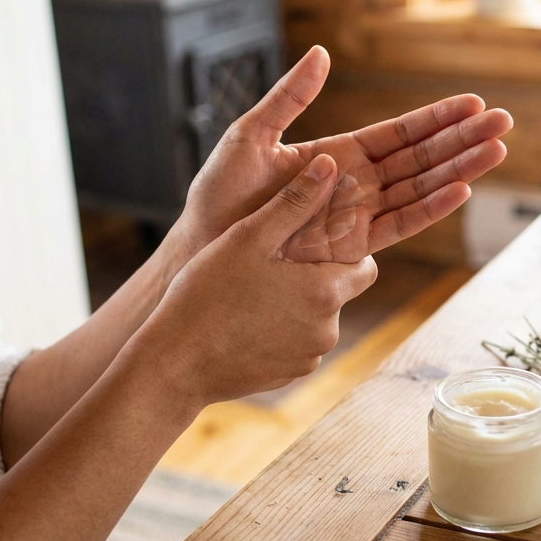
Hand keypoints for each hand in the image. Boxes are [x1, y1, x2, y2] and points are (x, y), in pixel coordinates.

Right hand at [138, 155, 378, 404]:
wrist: (176, 363)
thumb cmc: (208, 294)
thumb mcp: (249, 237)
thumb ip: (294, 201)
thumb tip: (330, 165)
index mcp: (325, 291)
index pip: (365, 266)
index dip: (342, 251)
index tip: (310, 242)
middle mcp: (327, 330)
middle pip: (338, 292)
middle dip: (313, 277)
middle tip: (270, 265)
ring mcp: (308, 358)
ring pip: (316, 320)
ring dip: (296, 305)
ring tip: (251, 294)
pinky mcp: (289, 376)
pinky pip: (296, 345)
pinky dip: (279, 333)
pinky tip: (244, 322)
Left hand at [175, 46, 512, 262]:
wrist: (202, 250)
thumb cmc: (218, 198)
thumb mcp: (249, 135)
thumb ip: (289, 97)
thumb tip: (321, 53)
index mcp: (338, 154)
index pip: (399, 133)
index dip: (436, 119)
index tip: (473, 104)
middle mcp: (355, 185)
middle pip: (420, 159)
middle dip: (463, 141)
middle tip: (504, 122)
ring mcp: (355, 217)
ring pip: (418, 190)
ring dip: (458, 171)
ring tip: (496, 151)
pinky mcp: (349, 247)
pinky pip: (397, 226)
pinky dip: (429, 208)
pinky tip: (459, 190)